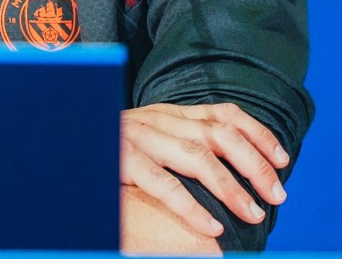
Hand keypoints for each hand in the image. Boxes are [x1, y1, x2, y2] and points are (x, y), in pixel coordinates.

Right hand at [120, 103, 288, 241]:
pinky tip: (213, 228)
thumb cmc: (108, 150)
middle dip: (256, 165)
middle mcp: (157, 119)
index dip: (258, 134)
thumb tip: (230, 169)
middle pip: (221, 135)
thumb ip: (181, 146)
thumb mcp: (149, 140)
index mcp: (168, 112)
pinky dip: (192, 208)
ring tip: (254, 213)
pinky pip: (164, 185)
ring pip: (199, 158)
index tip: (284, 159)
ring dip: (233, 188)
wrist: (58, 142)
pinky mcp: (120, 160)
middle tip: (277, 195)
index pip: (224, 114)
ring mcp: (138, 137)